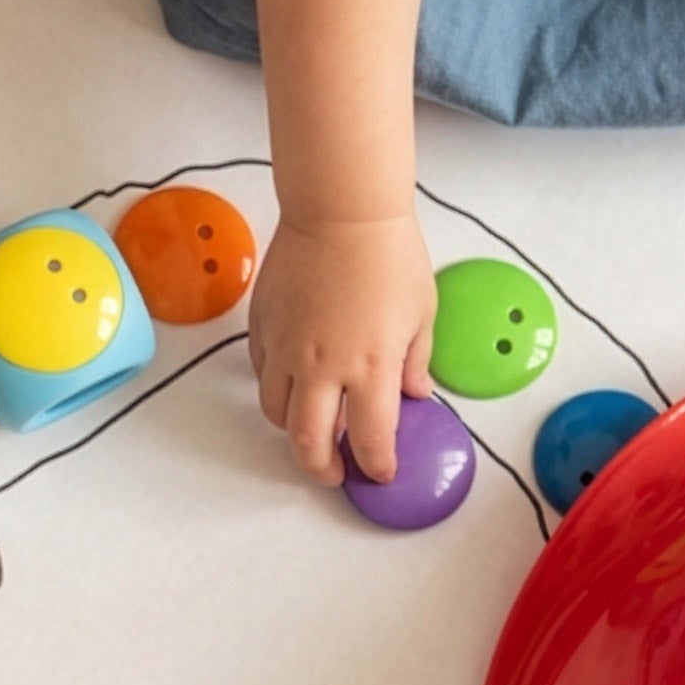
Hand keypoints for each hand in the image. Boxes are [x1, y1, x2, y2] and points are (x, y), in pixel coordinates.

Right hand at [248, 213, 435, 485]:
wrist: (341, 211)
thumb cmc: (388, 253)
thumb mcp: (422, 312)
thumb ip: (415, 361)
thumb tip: (413, 393)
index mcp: (371, 366)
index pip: (371, 439)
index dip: (376, 465)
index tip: (380, 471)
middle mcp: (323, 365)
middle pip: (309, 442)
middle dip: (322, 469)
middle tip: (335, 473)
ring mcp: (287, 347)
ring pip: (276, 412)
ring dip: (294, 431)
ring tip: (312, 429)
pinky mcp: (263, 327)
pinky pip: (262, 374)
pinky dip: (277, 388)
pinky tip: (295, 383)